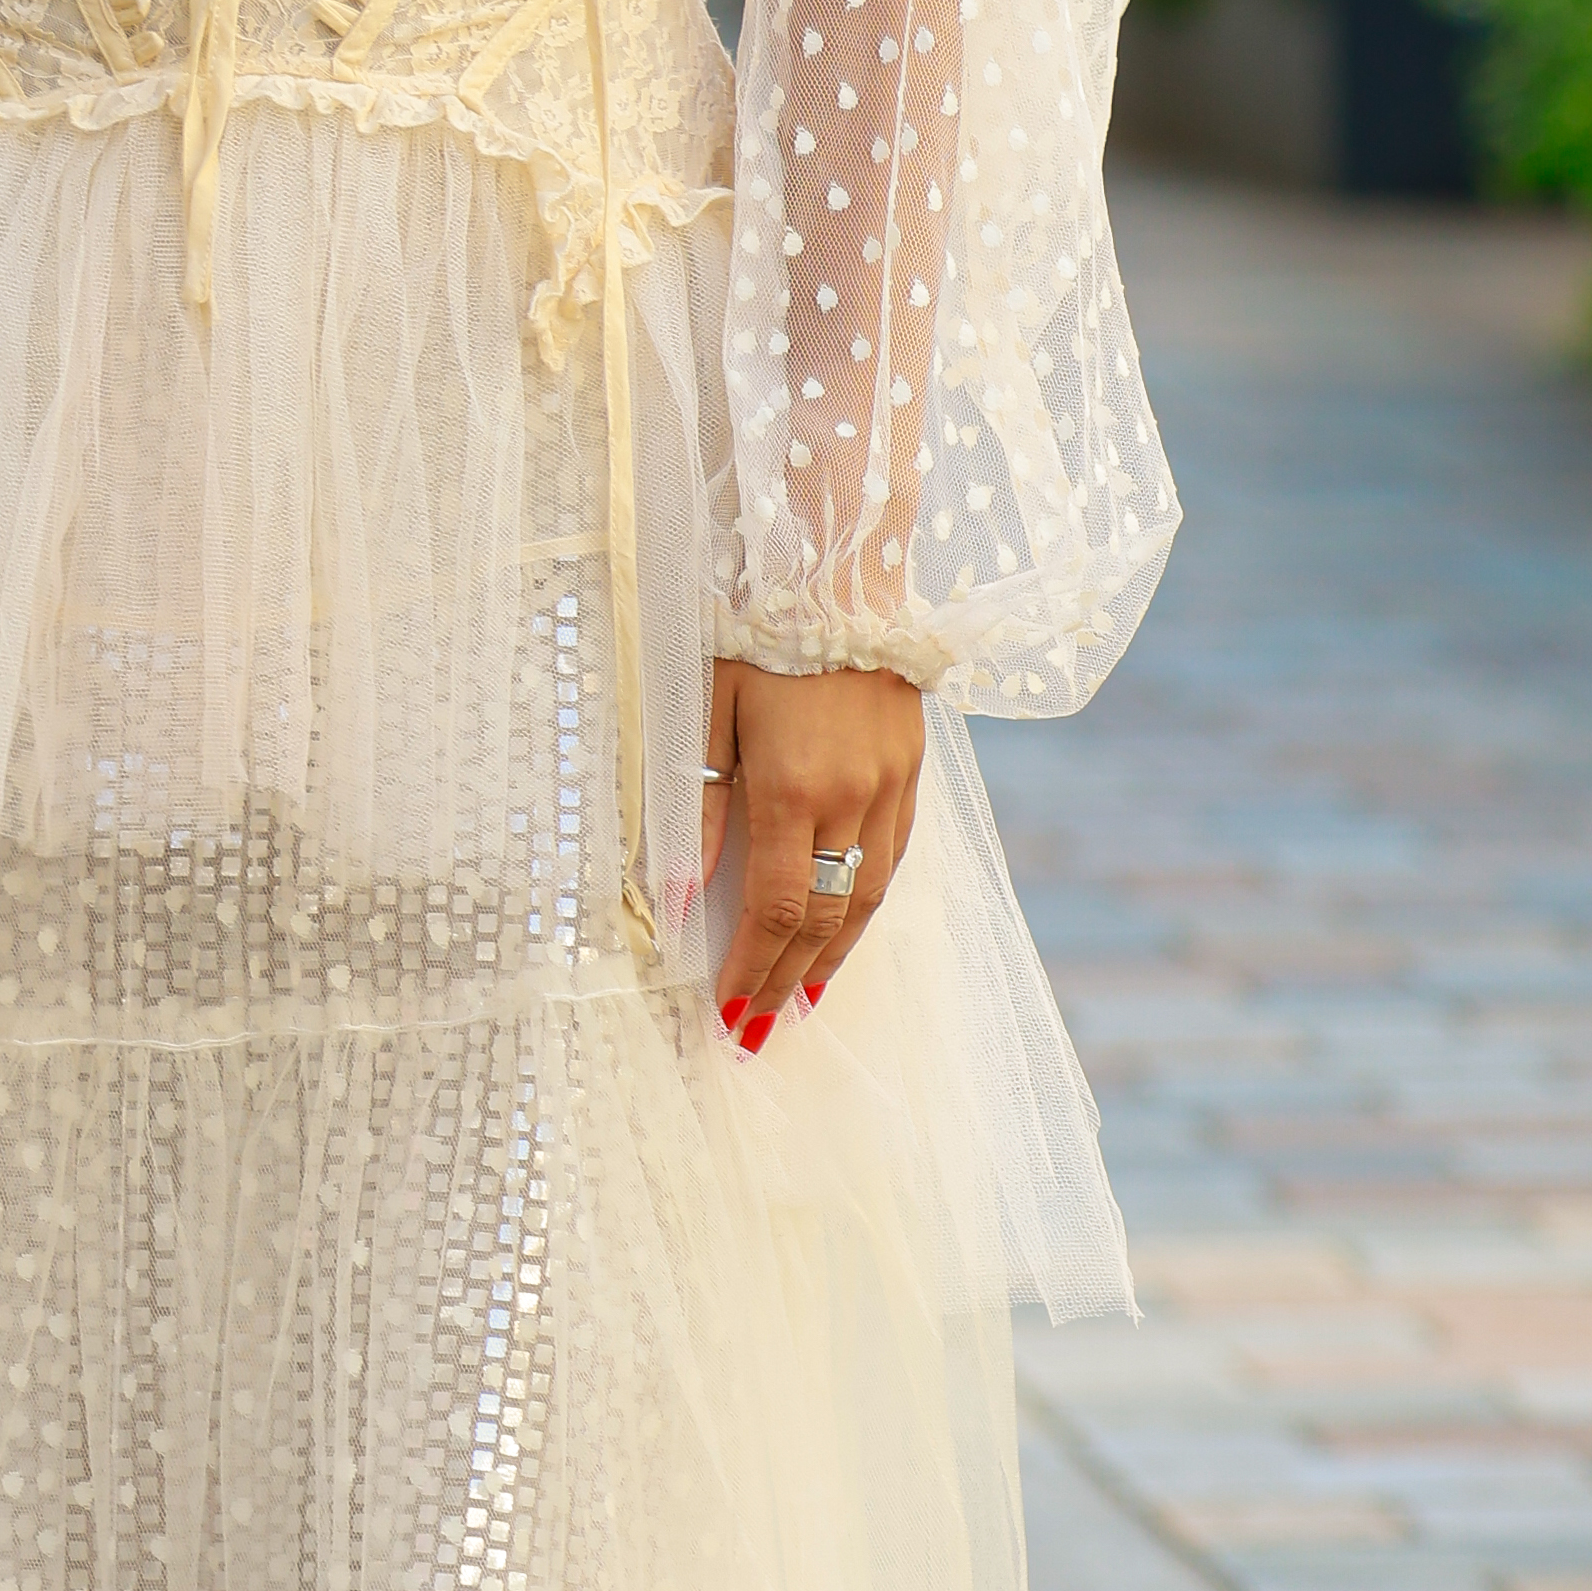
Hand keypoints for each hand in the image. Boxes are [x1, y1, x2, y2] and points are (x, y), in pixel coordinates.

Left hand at [704, 658, 923, 1053]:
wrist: (838, 561)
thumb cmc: (751, 627)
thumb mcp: (700, 708)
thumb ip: (695, 808)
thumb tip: (677, 897)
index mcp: (793, 786)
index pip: (775, 909)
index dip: (752, 969)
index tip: (728, 1013)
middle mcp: (853, 796)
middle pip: (825, 917)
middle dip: (789, 979)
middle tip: (758, 1029)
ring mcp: (892, 784)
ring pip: (869, 895)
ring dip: (834, 954)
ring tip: (802, 998)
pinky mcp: (913, 766)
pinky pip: (893, 856)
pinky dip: (866, 903)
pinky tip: (845, 926)